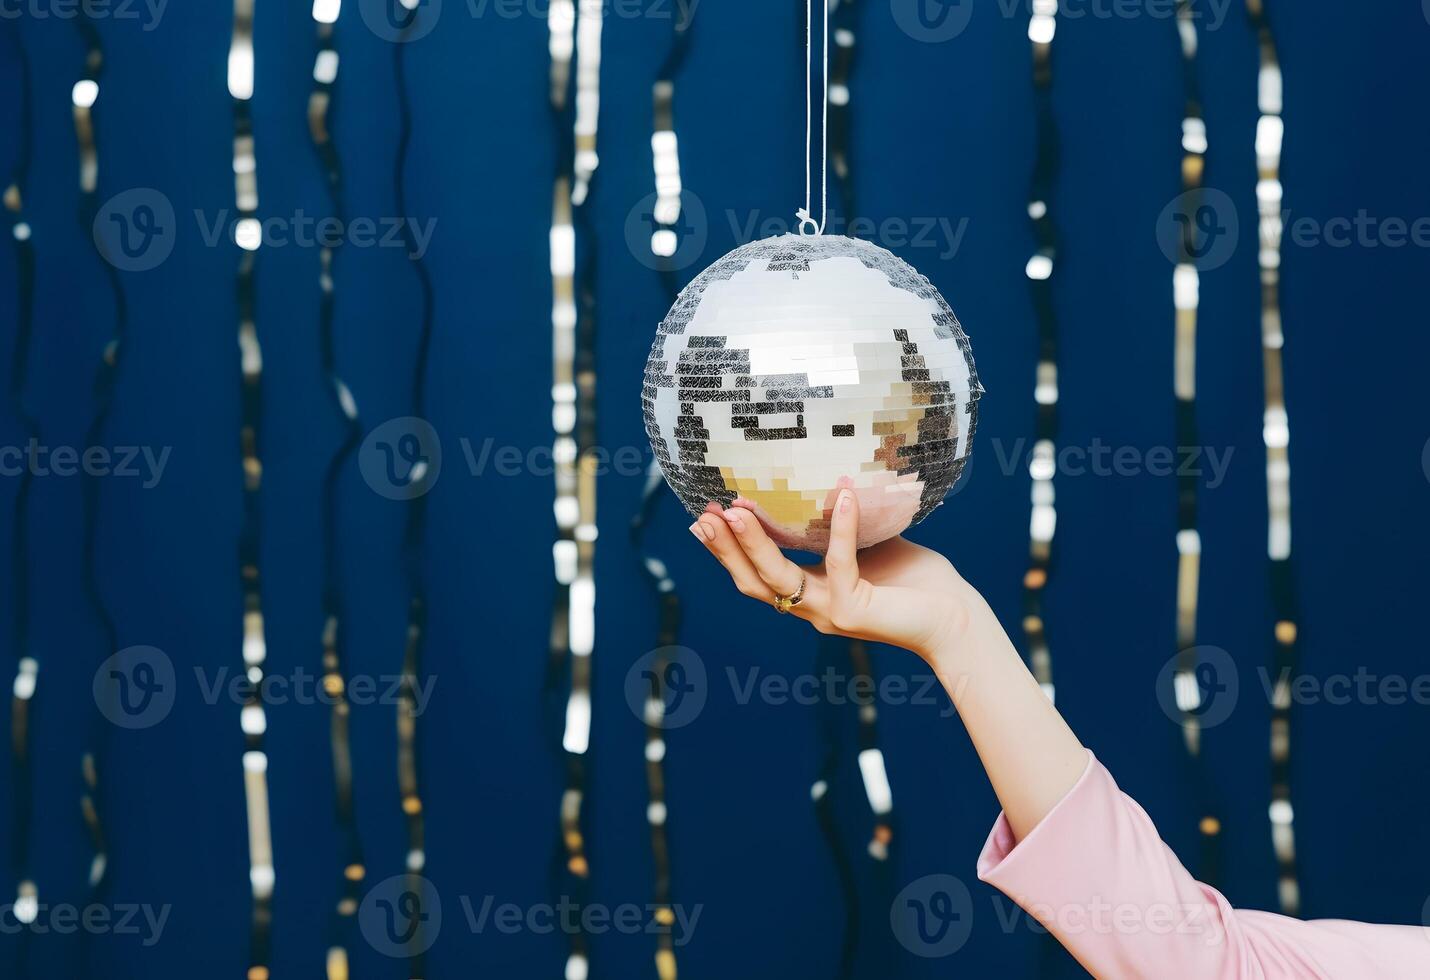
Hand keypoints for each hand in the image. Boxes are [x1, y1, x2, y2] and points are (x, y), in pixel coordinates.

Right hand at [690, 489, 978, 661]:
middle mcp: (812, 609)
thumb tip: (827, 475)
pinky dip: (838, 527)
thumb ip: (842, 525)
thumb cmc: (916, 581)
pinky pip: (838, 563)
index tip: (704, 518)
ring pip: (779, 578)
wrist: (956, 620)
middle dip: (725, 548)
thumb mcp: (870, 545)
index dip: (728, 551)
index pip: (756, 575)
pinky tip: (838, 495)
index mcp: (810, 595)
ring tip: (737, 510)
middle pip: (753, 581)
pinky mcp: (855, 610)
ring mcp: (830, 613)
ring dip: (754, 543)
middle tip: (701, 516)